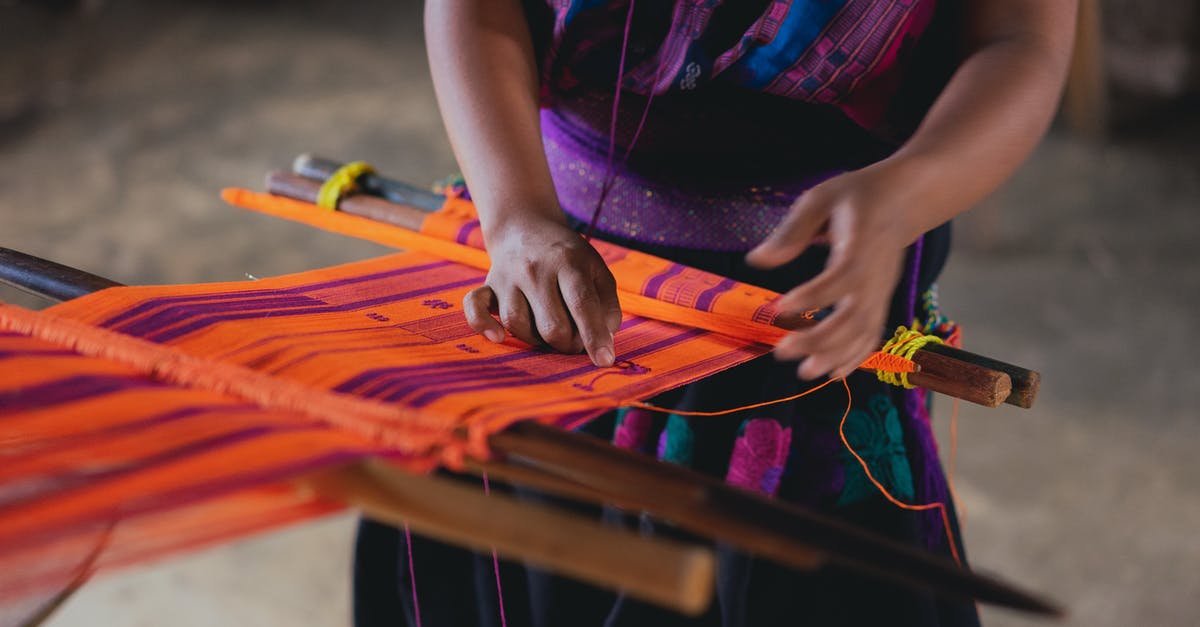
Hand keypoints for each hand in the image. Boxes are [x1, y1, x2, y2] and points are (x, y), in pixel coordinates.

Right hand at [463, 214, 622, 366]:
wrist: (525, 227)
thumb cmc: (568, 257)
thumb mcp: (597, 271)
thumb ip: (606, 306)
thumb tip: (603, 341)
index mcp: (569, 262)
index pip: (582, 304)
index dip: (594, 336)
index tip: (604, 360)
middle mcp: (535, 269)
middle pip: (552, 325)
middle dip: (568, 344)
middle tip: (574, 339)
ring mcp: (508, 277)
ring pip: (518, 325)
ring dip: (537, 340)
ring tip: (550, 331)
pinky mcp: (487, 285)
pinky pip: (474, 307)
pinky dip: (483, 325)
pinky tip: (498, 337)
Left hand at [746, 161, 920, 379]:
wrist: (906, 200)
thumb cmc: (858, 196)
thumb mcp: (821, 199)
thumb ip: (792, 231)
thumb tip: (756, 260)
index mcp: (862, 243)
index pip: (843, 276)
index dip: (814, 296)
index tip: (780, 308)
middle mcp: (876, 274)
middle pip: (856, 314)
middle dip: (821, 338)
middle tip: (783, 352)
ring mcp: (882, 291)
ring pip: (865, 331)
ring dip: (836, 355)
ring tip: (805, 372)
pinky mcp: (881, 301)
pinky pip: (872, 335)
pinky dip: (855, 357)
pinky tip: (832, 373)